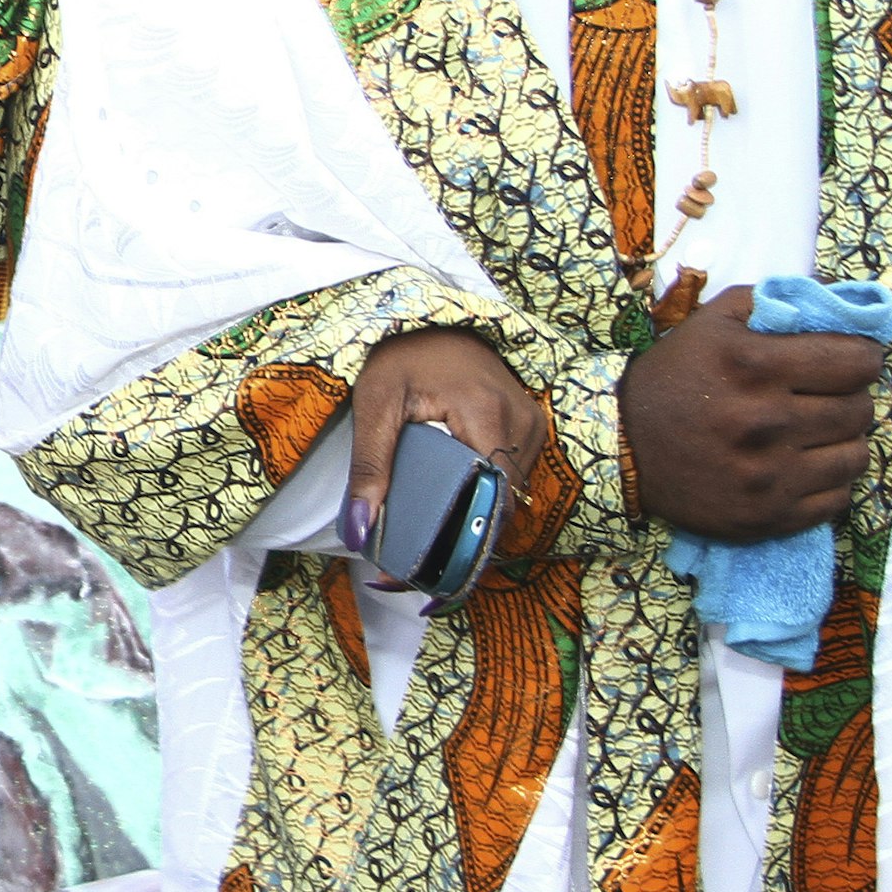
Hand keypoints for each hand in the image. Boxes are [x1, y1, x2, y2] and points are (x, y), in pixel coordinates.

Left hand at [342, 328, 552, 557]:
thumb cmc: (401, 353)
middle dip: (463, 541)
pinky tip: (454, 507)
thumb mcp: (374, 403)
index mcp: (488, 416)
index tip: (424, 575)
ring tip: (431, 542)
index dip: (461, 545)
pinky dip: (485, 497)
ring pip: (510, 496)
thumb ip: (369, 465)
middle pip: (502, 506)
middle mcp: (522, 424)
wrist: (430, 316)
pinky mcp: (529, 426)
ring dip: (476, 521)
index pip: (490, 503)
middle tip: (416, 567)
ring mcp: (531, 424)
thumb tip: (360, 529)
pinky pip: (512, 477)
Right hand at [619, 284, 881, 541]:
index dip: (861, 356)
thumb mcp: (712, 322)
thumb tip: (843, 300)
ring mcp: (768, 476)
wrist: (622, 448)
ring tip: (820, 432)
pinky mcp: (768, 516)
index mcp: (753, 366)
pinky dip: (831, 480)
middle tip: (829, 395)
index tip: (849, 360)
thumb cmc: (675, 377)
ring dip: (846, 440)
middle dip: (852, 397)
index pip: (858, 361)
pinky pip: (838, 499)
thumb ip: (775, 300)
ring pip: (857, 455)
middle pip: (860, 409)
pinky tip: (806, 465)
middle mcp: (764, 422)